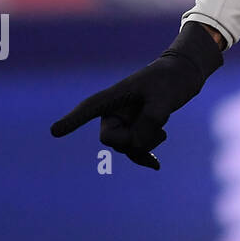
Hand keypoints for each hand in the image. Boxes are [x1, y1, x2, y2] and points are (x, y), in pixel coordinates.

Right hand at [50, 23, 223, 168]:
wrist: (184, 75)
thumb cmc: (172, 79)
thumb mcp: (165, 99)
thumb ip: (149, 122)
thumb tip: (137, 145)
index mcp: (114, 96)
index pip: (89, 108)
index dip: (73, 120)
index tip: (55, 131)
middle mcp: (113, 111)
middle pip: (112, 140)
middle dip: (134, 141)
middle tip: (160, 131)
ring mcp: (123, 121)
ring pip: (126, 147)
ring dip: (146, 144)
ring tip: (163, 131)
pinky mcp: (134, 129)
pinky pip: (133, 150)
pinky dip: (144, 157)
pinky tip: (156, 165)